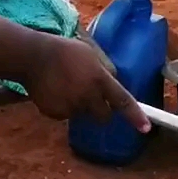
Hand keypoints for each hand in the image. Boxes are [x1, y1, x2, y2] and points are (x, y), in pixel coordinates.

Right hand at [21, 36, 149, 129]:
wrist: (32, 56)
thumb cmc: (63, 50)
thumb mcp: (90, 53)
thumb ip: (104, 70)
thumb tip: (114, 82)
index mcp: (99, 79)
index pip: (122, 101)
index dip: (135, 115)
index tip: (145, 128)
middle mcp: (87, 96)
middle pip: (103, 117)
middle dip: (101, 111)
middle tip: (91, 97)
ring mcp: (70, 107)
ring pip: (82, 114)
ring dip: (79, 106)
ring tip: (65, 86)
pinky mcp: (55, 113)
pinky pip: (65, 115)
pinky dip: (62, 107)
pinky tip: (54, 91)